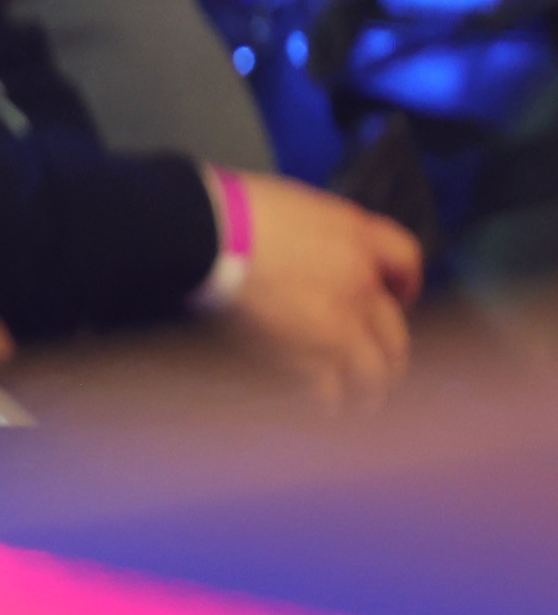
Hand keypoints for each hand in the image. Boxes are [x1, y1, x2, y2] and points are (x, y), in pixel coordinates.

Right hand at [216, 172, 420, 407]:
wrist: (206, 232)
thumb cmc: (236, 209)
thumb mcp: (294, 204)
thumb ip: (320, 233)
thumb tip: (313, 250)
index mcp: (357, 238)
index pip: (405, 260)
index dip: (406, 284)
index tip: (399, 297)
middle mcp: (360, 283)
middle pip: (395, 330)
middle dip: (391, 354)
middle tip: (384, 367)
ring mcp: (340, 322)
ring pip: (374, 371)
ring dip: (371, 391)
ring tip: (365, 404)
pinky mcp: (310, 352)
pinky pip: (331, 390)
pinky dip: (329, 404)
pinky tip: (324, 410)